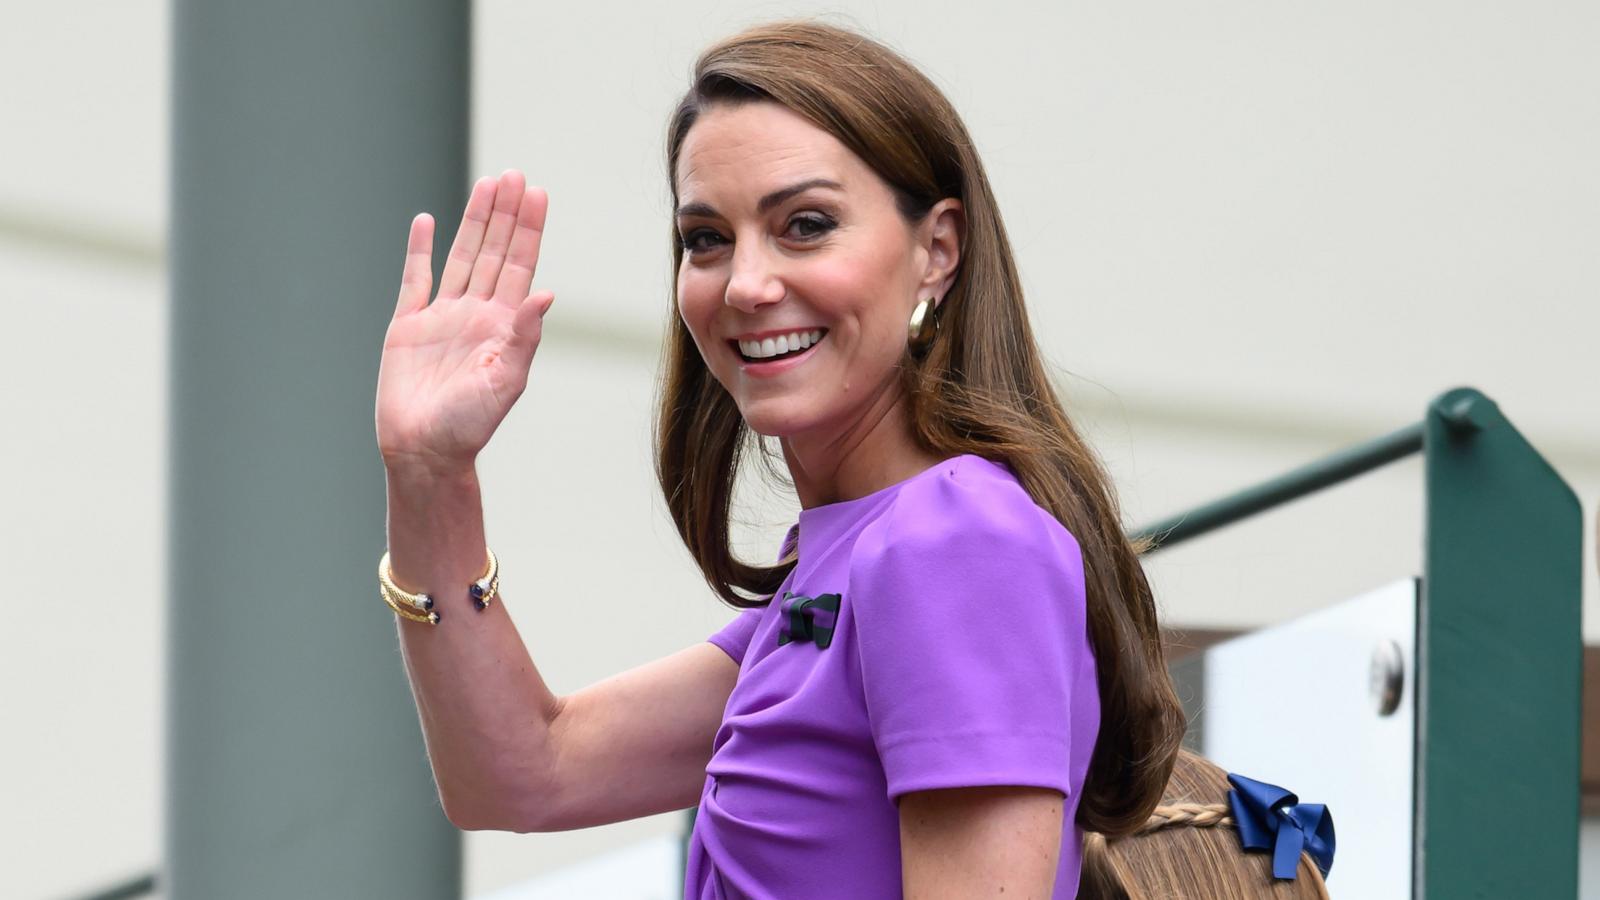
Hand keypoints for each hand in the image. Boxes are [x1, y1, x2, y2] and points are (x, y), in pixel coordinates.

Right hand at [376, 170, 553, 472]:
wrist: (424, 451)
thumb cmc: (470, 425)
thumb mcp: (507, 381)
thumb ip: (525, 336)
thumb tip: (547, 294)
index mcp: (503, 326)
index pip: (520, 266)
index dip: (528, 230)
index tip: (538, 193)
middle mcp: (475, 314)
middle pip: (494, 252)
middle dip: (505, 214)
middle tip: (515, 175)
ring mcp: (441, 317)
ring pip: (461, 257)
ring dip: (473, 221)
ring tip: (487, 185)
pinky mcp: (407, 326)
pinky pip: (415, 280)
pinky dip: (419, 250)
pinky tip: (427, 222)